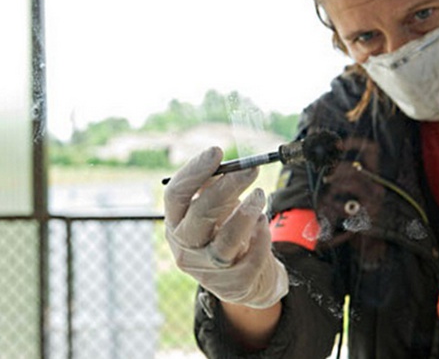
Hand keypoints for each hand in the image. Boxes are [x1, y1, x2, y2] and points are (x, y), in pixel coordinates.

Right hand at [163, 147, 288, 308]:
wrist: (245, 278)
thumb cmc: (225, 231)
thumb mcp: (214, 208)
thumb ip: (213, 184)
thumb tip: (220, 158)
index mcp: (175, 224)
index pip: (176, 195)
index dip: (194, 171)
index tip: (217, 151)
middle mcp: (185, 249)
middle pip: (200, 214)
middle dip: (227, 187)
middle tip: (251, 170)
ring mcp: (207, 271)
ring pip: (226, 241)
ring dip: (246, 213)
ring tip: (260, 194)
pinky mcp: (233, 286)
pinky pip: (251, 258)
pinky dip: (261, 237)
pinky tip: (263, 225)